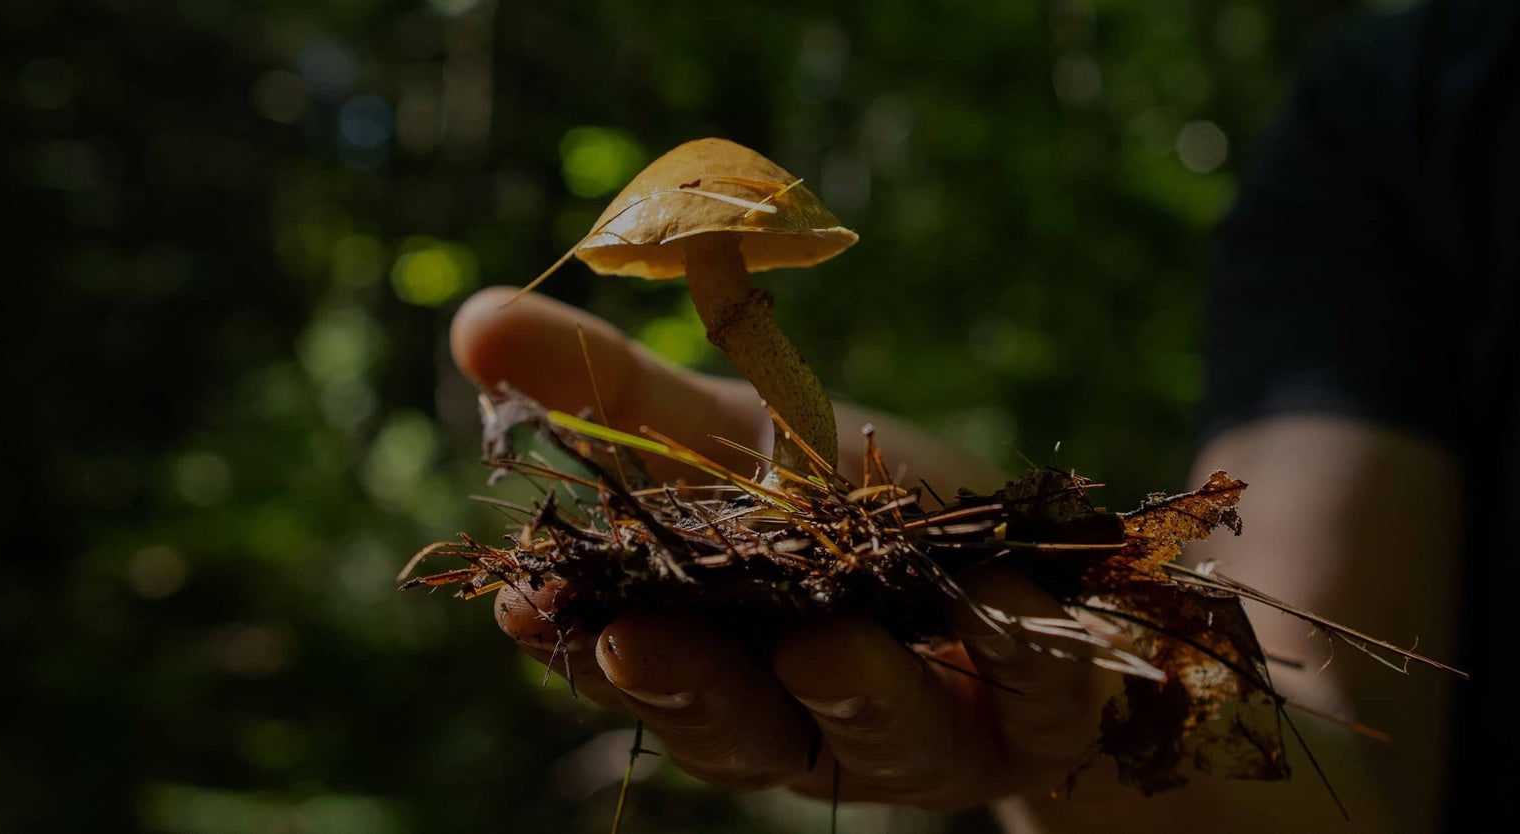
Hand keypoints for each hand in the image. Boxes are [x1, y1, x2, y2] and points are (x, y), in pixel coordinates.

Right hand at [450, 287, 1109, 808]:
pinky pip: (1037, 699)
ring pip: (880, 738)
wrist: (1046, 561)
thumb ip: (616, 399)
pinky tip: (1003, 598)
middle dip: (689, 690)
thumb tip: (470, 321)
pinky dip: (1020, 650)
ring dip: (851, 693)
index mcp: (722, 667)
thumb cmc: (859, 504)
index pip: (632, 671)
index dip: (574, 645)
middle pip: (739, 732)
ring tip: (824, 646)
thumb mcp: (741, 438)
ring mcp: (930, 735)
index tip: (519, 604)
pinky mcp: (1048, 717)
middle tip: (637, 643)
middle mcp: (811, 724)